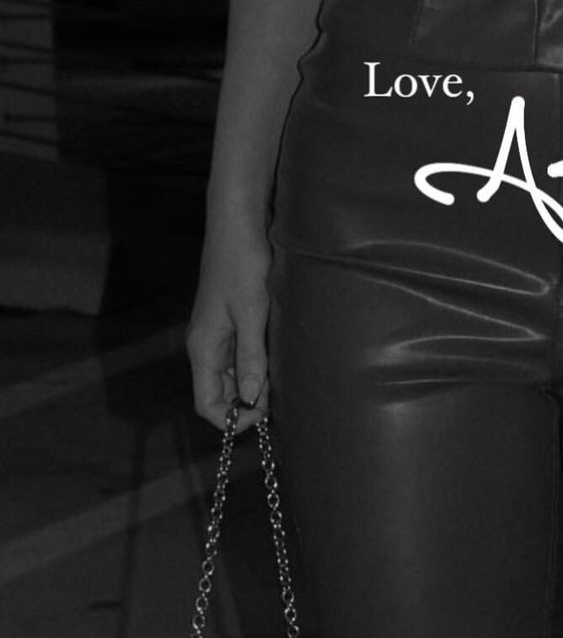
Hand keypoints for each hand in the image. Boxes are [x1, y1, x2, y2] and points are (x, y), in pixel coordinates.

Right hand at [186, 225, 271, 434]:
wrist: (238, 221)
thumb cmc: (242, 262)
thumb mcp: (251, 311)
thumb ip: (251, 356)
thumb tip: (251, 400)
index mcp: (203, 347)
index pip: (206, 403)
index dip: (231, 418)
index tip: (262, 413)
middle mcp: (206, 343)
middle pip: (221, 392)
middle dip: (247, 401)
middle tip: (278, 391)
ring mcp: (218, 331)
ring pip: (233, 373)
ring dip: (255, 380)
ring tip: (281, 371)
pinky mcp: (231, 317)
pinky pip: (241, 352)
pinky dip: (257, 359)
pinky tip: (277, 352)